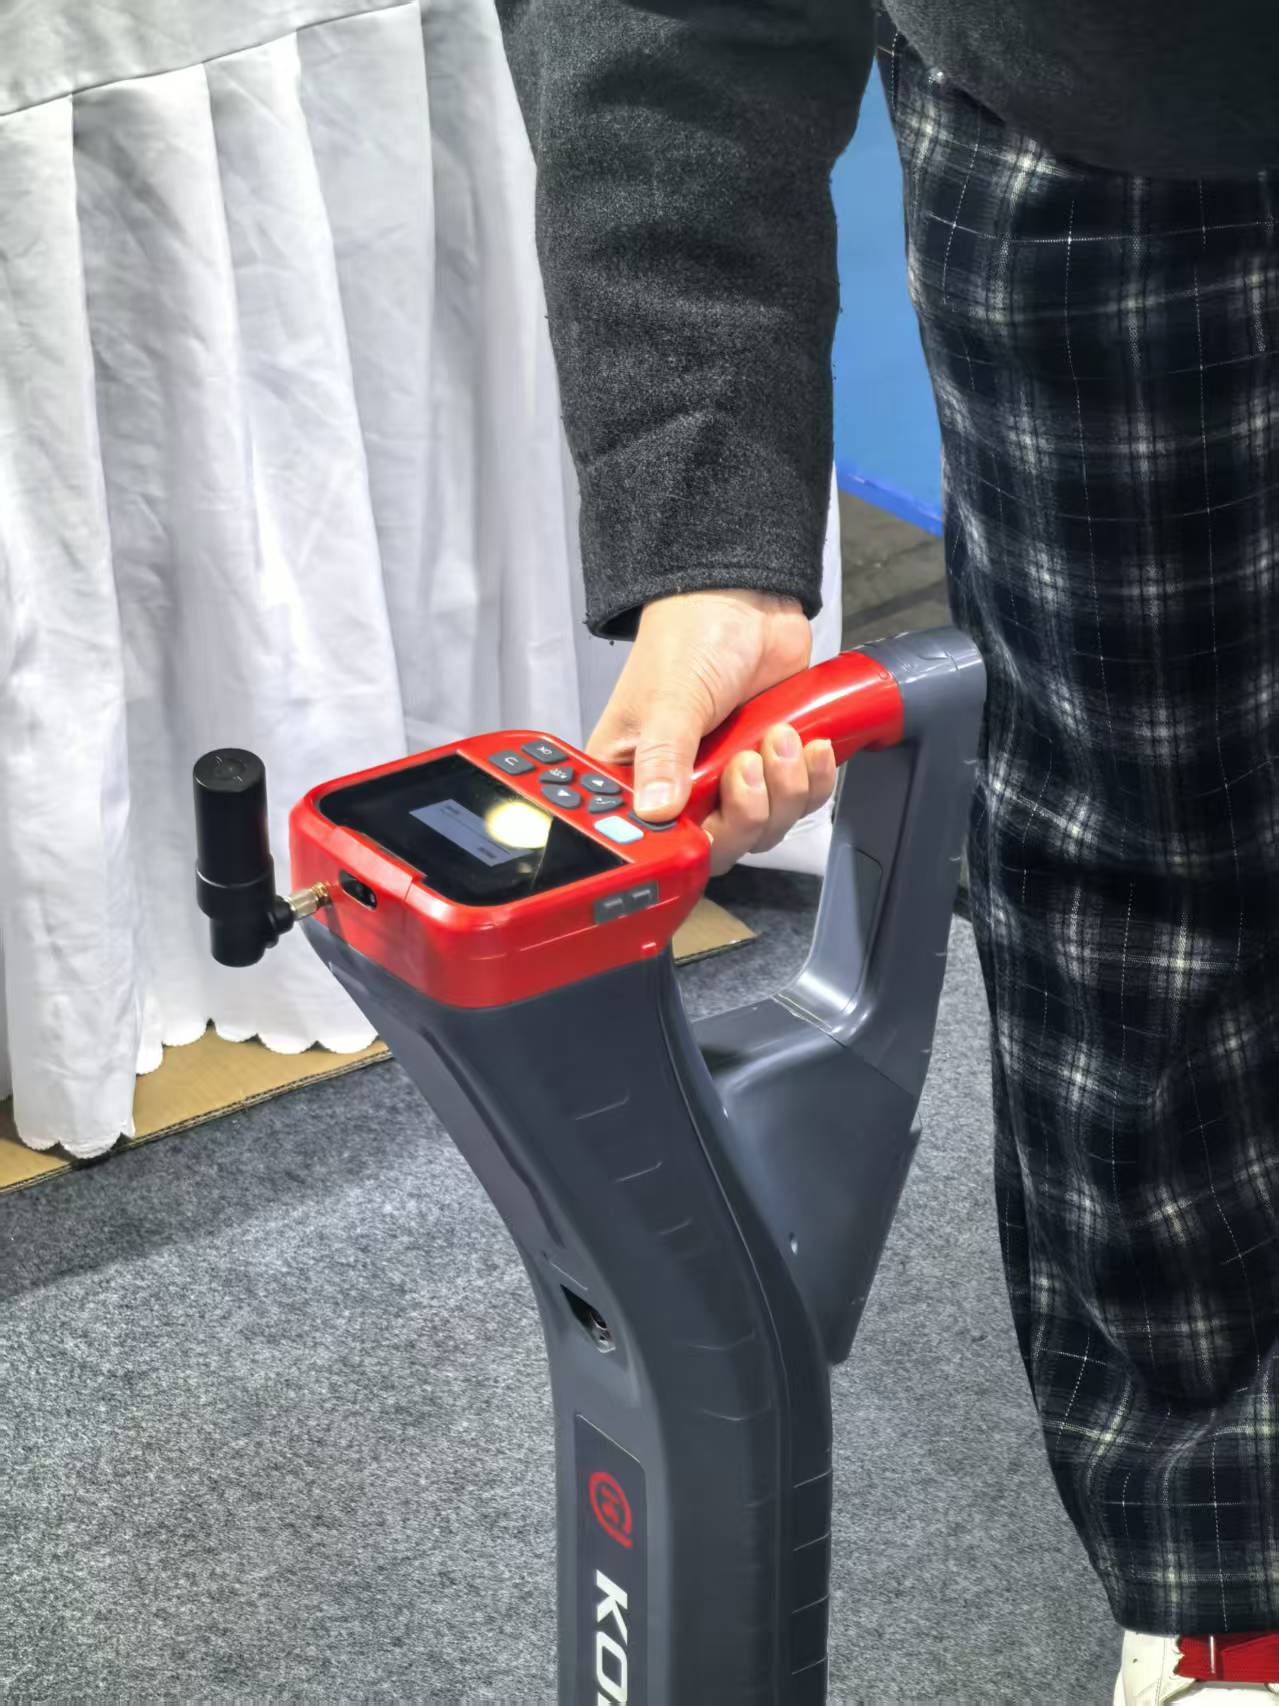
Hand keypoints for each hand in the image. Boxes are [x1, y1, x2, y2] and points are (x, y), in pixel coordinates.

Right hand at [587, 589, 836, 875]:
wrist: (747, 596)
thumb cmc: (690, 635)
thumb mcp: (671, 697)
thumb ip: (664, 756)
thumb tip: (656, 809)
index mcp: (636, 774)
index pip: (659, 840)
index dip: (690, 842)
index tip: (710, 820)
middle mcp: (682, 783)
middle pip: (721, 844)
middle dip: (748, 813)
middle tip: (748, 766)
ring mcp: (730, 776)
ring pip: (766, 826)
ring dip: (785, 789)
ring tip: (780, 737)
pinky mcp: (772, 763)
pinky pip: (800, 800)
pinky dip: (813, 779)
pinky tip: (810, 745)